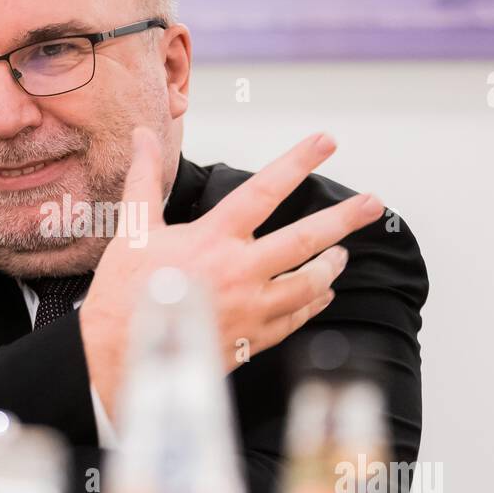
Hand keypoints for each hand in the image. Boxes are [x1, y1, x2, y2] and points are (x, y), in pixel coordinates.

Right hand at [79, 129, 384, 414]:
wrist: (119, 357)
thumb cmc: (124, 293)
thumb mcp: (133, 230)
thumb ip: (145, 178)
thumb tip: (142, 136)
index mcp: (212, 239)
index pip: (264, 190)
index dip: (297, 162)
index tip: (326, 141)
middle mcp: (239, 271)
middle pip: (305, 240)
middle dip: (344, 219)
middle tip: (374, 205)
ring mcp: (250, 308)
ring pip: (308, 283)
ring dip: (331, 266)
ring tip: (342, 255)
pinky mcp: (252, 338)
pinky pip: (296, 318)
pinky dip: (313, 303)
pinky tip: (322, 294)